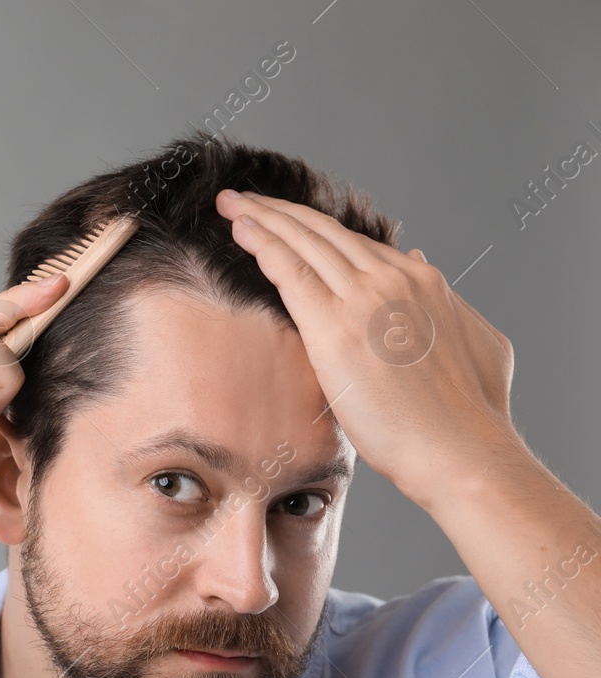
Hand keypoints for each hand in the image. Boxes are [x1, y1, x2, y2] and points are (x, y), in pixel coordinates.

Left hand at [213, 188, 521, 507]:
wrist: (461, 450)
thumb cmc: (469, 416)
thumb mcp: (474, 342)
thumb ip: (448, 303)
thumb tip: (422, 261)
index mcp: (423, 283)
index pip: (358, 246)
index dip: (316, 232)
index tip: (288, 224)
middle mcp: (394, 279)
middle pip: (326, 232)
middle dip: (281, 211)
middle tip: (245, 199)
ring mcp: (365, 299)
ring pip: (304, 241)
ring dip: (263, 217)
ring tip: (232, 203)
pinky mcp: (335, 327)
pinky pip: (291, 270)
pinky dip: (263, 242)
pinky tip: (240, 228)